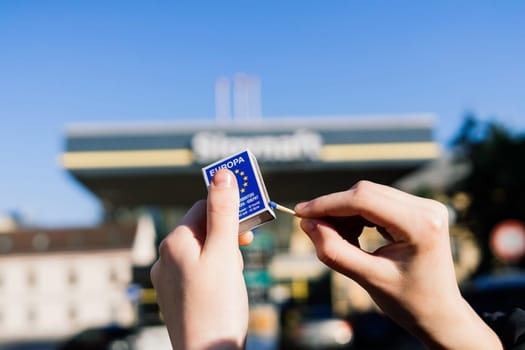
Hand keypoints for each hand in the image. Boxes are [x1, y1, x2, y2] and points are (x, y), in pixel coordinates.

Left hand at [150, 169, 248, 349]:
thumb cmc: (218, 306)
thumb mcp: (224, 253)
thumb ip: (223, 212)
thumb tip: (222, 174)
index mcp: (174, 242)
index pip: (202, 206)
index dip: (229, 206)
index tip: (251, 215)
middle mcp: (165, 257)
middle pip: (202, 228)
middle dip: (227, 232)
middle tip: (247, 244)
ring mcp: (168, 278)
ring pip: (201, 250)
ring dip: (223, 252)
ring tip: (235, 271)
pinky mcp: (176, 295)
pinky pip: (197, 270)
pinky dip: (215, 270)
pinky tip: (225, 286)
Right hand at [295, 180, 502, 349]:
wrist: (439, 313)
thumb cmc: (408, 302)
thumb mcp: (367, 279)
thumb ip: (334, 251)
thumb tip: (307, 224)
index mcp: (420, 224)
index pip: (363, 200)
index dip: (327, 204)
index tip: (300, 213)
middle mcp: (426, 208)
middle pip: (365, 193)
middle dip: (334, 209)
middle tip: (312, 228)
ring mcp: (425, 206)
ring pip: (369, 195)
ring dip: (345, 213)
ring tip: (338, 239)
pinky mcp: (419, 209)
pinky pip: (378, 202)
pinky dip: (358, 215)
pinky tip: (353, 235)